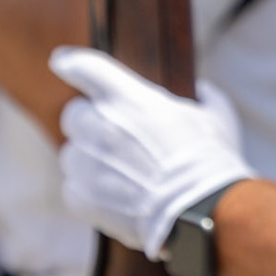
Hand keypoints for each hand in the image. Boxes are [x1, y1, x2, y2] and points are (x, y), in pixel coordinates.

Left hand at [51, 46, 253, 258]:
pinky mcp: (82, 197)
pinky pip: (73, 187)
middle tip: (117, 140)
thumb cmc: (211, 162)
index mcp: (130, 98)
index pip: (87, 68)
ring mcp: (88, 163)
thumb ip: (201, 96)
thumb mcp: (215, 116)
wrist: (202, 212)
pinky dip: (89, 192)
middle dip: (91, 124)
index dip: (71, 63)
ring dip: (90, 160)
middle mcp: (101, 126)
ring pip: (72, 153)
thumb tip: (199, 92)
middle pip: (74, 115)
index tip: (61, 62)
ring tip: (122, 176)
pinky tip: (116, 198)